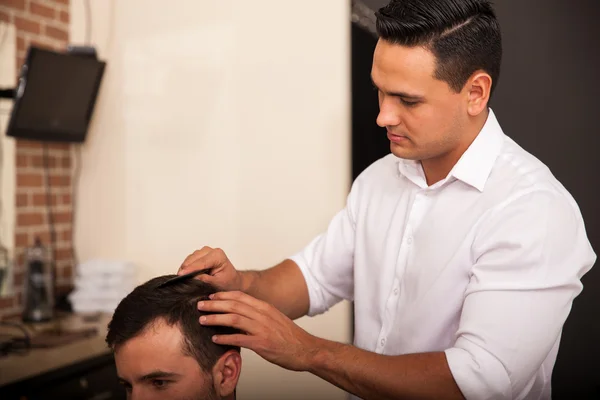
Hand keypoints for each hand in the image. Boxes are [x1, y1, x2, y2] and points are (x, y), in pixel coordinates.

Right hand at [179, 247, 243, 291]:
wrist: (232, 281)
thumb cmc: (228, 282)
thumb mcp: (218, 284)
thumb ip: (206, 280)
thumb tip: (194, 277)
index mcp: (218, 256)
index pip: (201, 262)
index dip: (190, 268)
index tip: (181, 274)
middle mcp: (211, 251)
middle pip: (194, 258)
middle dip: (186, 268)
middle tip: (179, 279)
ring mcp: (205, 252)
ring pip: (190, 258)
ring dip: (185, 267)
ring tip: (182, 278)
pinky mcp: (200, 255)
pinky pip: (190, 259)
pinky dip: (187, 267)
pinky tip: (185, 274)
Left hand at [198, 291, 319, 371]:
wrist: (307, 349)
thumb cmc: (290, 337)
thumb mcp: (275, 319)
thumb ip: (259, 315)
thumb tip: (242, 314)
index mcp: (265, 308)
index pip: (240, 296)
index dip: (223, 295)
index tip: (211, 296)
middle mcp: (263, 315)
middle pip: (234, 305)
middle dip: (214, 304)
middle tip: (200, 305)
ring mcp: (262, 329)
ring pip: (234, 319)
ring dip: (216, 319)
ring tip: (203, 320)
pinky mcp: (262, 343)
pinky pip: (240, 339)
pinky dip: (226, 338)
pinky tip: (216, 339)